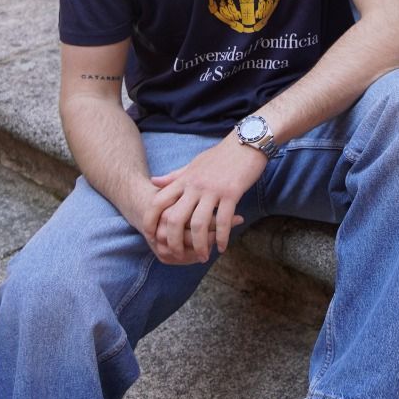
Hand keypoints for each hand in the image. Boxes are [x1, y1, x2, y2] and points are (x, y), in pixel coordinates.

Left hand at [143, 136, 264, 263]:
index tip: (152, 237)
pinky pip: (223, 220)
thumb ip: (174, 176)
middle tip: (178, 255)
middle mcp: (194, 186)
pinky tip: (223, 247)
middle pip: (174, 219)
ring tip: (203, 256)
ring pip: (198, 224)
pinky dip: (222, 237)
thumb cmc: (222, 155)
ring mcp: (212, 190)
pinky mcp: (231, 193)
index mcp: (184, 179)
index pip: (158, 202)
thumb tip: (153, 182)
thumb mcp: (194, 163)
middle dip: (174, 242)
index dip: (151, 221)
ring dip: (199, 245)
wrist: (248, 142)